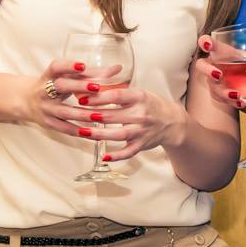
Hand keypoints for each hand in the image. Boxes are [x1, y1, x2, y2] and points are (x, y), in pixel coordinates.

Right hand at [21, 60, 119, 135]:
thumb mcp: (67, 77)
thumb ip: (93, 73)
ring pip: (65, 112)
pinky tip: (94, 133)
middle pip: (61, 87)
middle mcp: (45, 90)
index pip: (56, 67)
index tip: (82, 66)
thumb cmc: (55, 86)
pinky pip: (64, 128)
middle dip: (78, 87)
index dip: (68, 66)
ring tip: (100, 115)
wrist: (25, 101)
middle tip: (96, 87)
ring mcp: (46, 108)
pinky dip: (79, 131)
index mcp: (50, 75)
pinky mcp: (48, 123)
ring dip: (83, 114)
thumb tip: (118, 68)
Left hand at [71, 84, 188, 161]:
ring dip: (99, 134)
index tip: (81, 98)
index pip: (116, 96)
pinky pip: (128, 152)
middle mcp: (141, 114)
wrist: (171, 122)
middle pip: (113, 115)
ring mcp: (142, 130)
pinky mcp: (142, 144)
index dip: (98, 97)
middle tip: (74, 114)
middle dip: (91, 115)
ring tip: (82, 132)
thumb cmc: (149, 105)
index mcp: (139, 97)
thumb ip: (116, 92)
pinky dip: (117, 156)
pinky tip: (104, 157)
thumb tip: (89, 89)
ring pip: (118, 134)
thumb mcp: (137, 93)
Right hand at [194, 34, 245, 110]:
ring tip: (237, 95)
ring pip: (213, 86)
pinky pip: (221, 99)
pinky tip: (243, 103)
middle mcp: (215, 65)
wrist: (245, 81)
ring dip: (223, 91)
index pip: (207, 43)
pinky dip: (232, 102)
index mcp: (221, 52)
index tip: (208, 44)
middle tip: (219, 75)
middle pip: (202, 66)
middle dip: (208, 71)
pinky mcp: (219, 94)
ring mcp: (215, 81)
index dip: (205, 42)